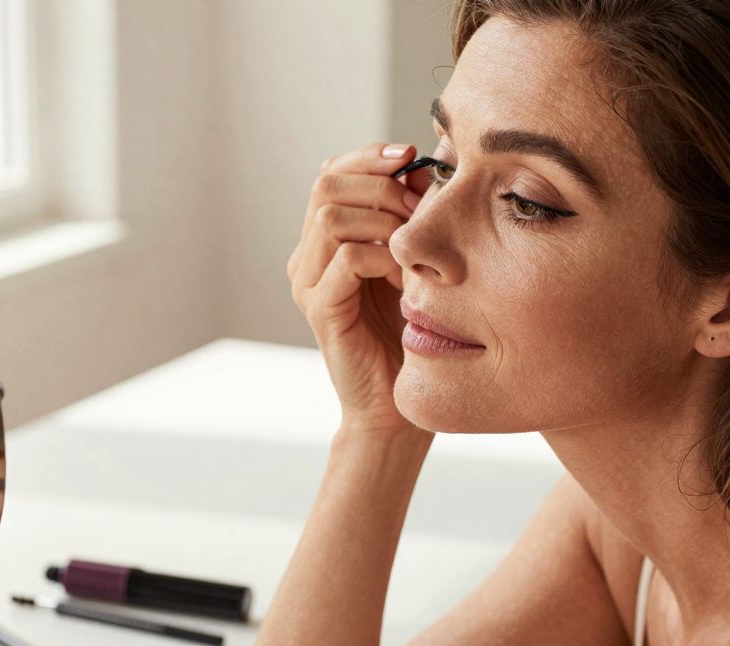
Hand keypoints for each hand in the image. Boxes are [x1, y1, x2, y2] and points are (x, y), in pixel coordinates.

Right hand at [287, 143, 433, 434]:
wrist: (395, 403)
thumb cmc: (411, 333)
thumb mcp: (414, 260)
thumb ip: (410, 215)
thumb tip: (421, 166)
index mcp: (325, 240)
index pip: (332, 173)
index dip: (369, 158)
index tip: (410, 157)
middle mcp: (307, 257)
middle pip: (326, 184)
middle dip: (379, 183)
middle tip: (418, 204)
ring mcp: (309, 283)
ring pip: (331, 215)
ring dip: (382, 218)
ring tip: (413, 241)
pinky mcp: (321, 309)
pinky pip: (347, 257)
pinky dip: (383, 254)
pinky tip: (406, 274)